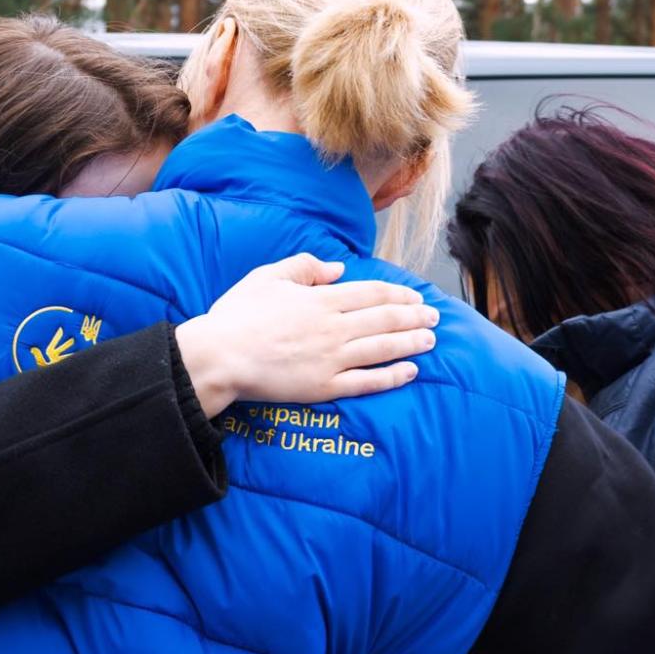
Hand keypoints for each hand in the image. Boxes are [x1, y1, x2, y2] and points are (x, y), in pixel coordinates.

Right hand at [175, 254, 439, 417]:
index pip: (372, 294)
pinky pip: (367, 382)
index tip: (417, 297)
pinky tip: (410, 371)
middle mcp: (334, 328)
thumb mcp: (268, 277)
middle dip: (414, 318)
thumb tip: (339, 269)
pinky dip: (392, 376)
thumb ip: (305, 266)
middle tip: (435, 318)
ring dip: (411, 344)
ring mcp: (332, 359)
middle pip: (385, 320)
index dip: (400, 295)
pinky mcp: (324, 387)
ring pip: (383, 349)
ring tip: (431, 341)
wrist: (219, 357)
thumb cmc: (238, 316)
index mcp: (321, 299)